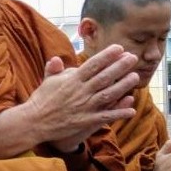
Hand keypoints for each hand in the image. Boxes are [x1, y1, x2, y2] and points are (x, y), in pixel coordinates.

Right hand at [20, 45, 138, 151]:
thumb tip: (57, 58)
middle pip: (104, 77)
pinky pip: (105, 117)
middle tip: (133, 57)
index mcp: (71, 80)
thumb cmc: (41, 101)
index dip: (107, 56)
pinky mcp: (85, 121)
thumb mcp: (47, 82)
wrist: (33, 122)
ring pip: (108, 94)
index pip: (92, 64)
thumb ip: (54, 69)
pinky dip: (119, 113)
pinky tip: (132, 110)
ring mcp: (83, 107)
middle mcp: (80, 92)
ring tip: (136, 77)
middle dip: (120, 66)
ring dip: (123, 86)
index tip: (119, 48)